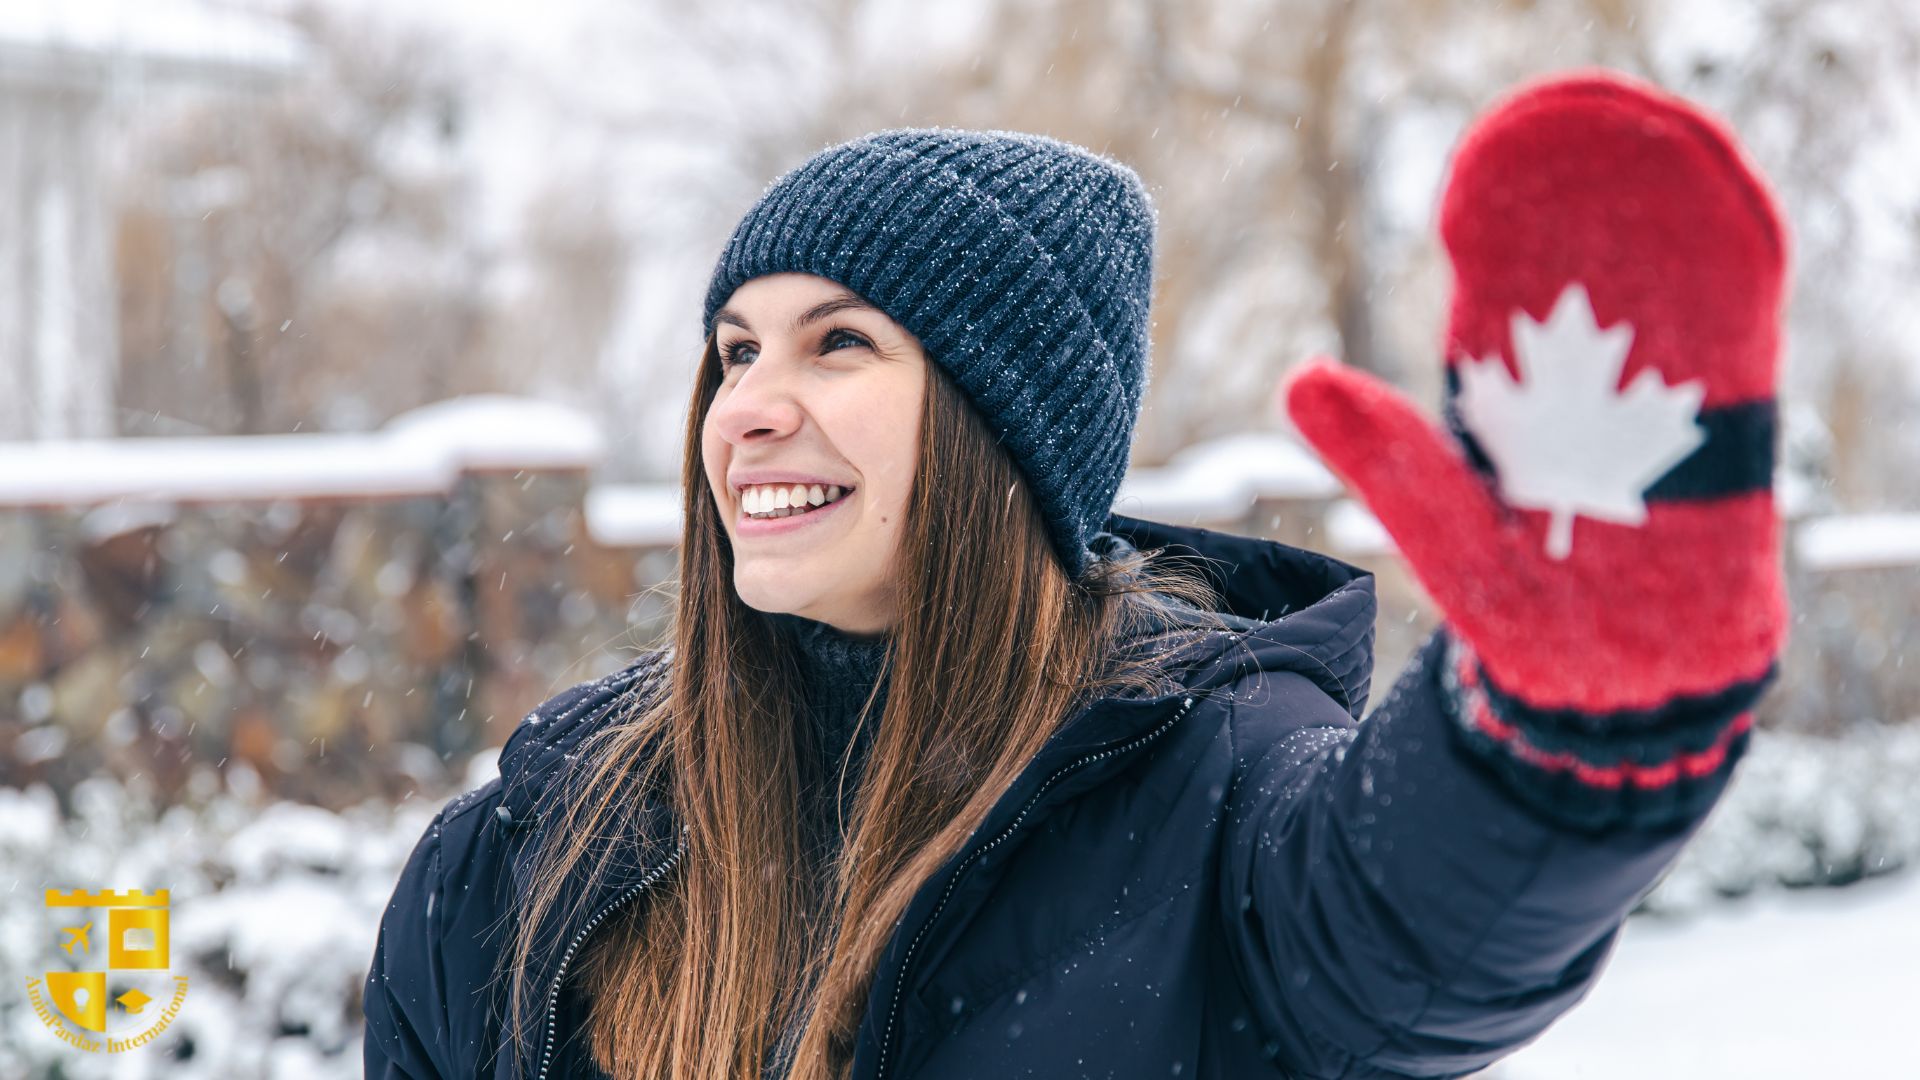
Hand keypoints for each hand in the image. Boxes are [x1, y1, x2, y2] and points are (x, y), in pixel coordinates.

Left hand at [1281, 71, 1785, 731]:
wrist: (1621, 686)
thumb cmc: (1526, 612)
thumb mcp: (1445, 528)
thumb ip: (1388, 455)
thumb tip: (1299, 374)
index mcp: (1519, 403)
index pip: (1512, 294)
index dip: (1505, 228)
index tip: (1483, 175)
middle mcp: (1588, 395)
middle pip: (1594, 279)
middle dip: (1586, 209)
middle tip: (1573, 138)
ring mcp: (1658, 413)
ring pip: (1663, 301)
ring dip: (1662, 230)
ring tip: (1651, 162)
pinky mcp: (1724, 439)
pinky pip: (1729, 346)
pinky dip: (1726, 283)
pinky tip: (1725, 228)